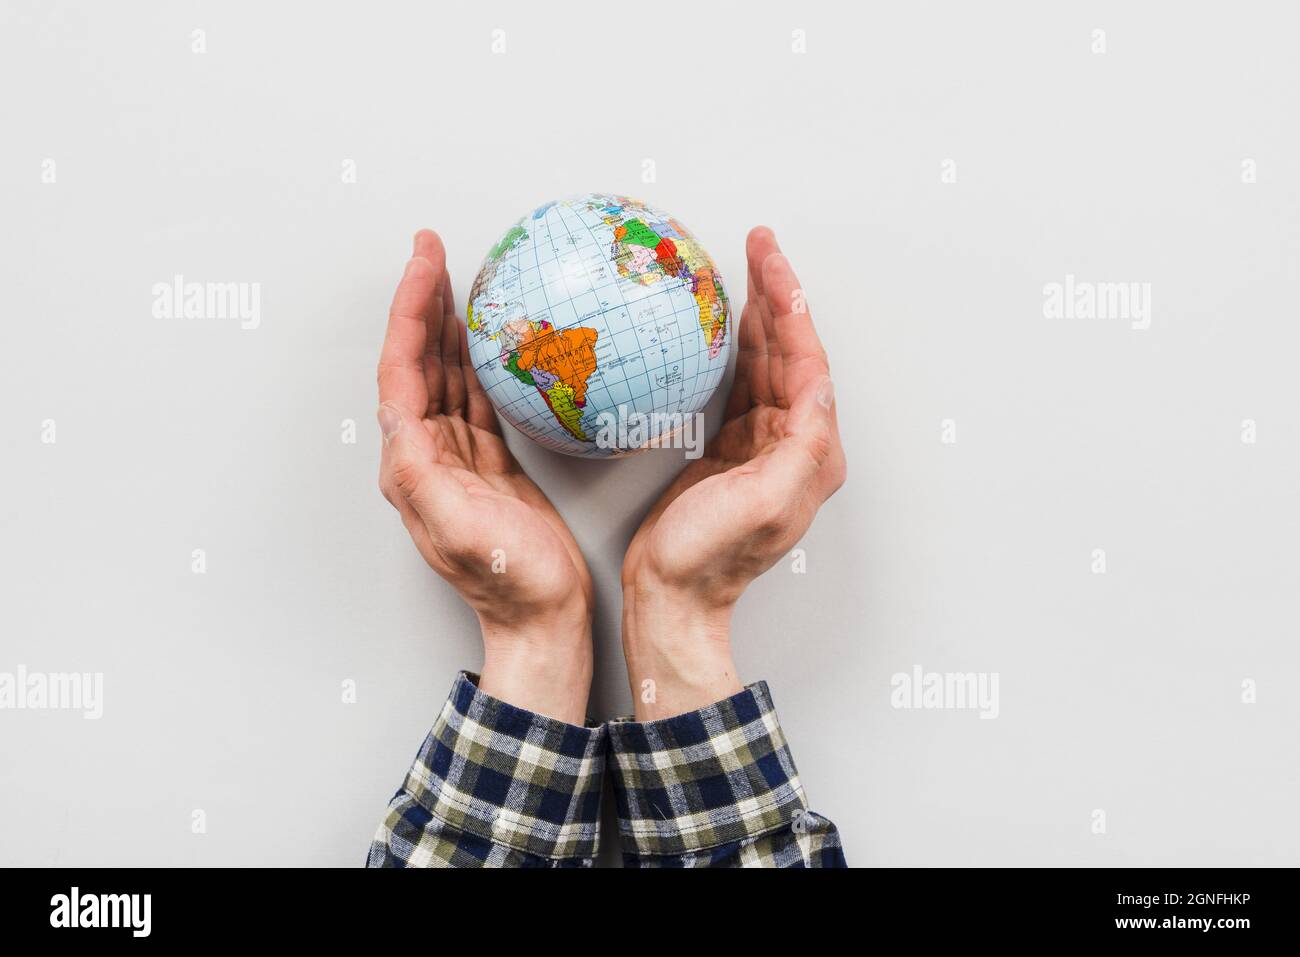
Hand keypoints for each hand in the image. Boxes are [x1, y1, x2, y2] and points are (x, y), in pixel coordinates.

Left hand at [377, 230, 593, 723]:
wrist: (542, 618)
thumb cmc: (508, 579)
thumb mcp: (456, 526)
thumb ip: (422, 472)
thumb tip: (401, 416)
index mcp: (411, 462)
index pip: (402, 367)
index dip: (410, 309)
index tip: (426, 259)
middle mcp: (425, 454)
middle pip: (418, 361)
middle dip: (423, 302)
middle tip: (436, 251)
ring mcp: (457, 458)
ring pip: (446, 375)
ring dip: (449, 326)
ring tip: (460, 281)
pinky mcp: (489, 465)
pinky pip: (478, 398)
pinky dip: (482, 362)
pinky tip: (494, 342)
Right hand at [621, 227, 845, 718]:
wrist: (673, 595)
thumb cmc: (712, 557)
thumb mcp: (765, 500)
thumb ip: (799, 445)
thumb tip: (815, 390)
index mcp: (812, 450)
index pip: (807, 358)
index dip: (790, 303)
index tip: (769, 258)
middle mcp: (796, 444)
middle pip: (790, 351)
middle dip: (776, 294)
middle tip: (757, 243)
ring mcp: (764, 446)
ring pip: (765, 363)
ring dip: (757, 315)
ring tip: (743, 267)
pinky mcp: (733, 450)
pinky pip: (739, 384)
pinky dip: (733, 349)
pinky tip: (720, 326)